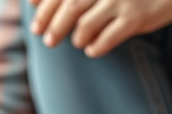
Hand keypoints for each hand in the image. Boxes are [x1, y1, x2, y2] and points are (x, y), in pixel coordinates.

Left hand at [29, 0, 171, 57]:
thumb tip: (34, 1)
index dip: (45, 9)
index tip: (36, 26)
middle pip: (70, 7)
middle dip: (54, 27)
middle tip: (48, 42)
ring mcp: (122, 0)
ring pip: (85, 25)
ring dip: (77, 38)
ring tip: (78, 42)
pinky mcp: (136, 18)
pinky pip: (107, 39)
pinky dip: (95, 48)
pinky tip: (93, 50)